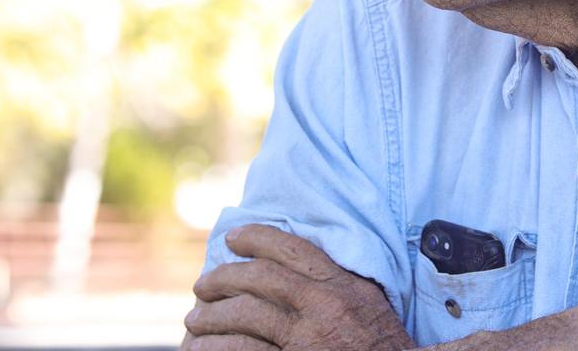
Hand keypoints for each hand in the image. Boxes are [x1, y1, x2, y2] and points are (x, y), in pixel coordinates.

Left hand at [183, 224, 414, 350]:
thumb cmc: (383, 346)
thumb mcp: (369, 303)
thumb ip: (340, 283)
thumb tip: (299, 265)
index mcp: (345, 285)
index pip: (294, 250)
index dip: (259, 238)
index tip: (233, 238)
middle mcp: (325, 307)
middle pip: (262, 280)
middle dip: (225, 278)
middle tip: (202, 284)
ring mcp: (307, 340)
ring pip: (246, 317)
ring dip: (213, 317)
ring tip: (194, 320)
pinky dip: (219, 348)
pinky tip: (202, 348)